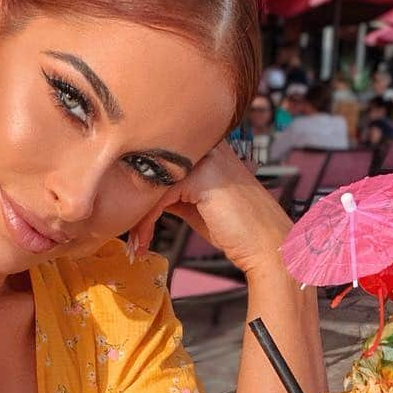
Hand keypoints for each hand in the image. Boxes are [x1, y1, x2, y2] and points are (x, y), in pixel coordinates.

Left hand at [133, 140, 292, 276]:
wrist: (268, 246)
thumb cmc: (236, 229)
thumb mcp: (197, 204)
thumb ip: (173, 192)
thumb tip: (139, 194)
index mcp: (210, 148)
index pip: (161, 160)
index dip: (139, 187)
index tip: (128, 217)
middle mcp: (209, 146)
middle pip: (151, 166)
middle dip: (132, 199)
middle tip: (124, 229)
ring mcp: (207, 159)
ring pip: (151, 181)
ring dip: (136, 215)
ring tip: (134, 242)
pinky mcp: (202, 177)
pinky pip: (158, 196)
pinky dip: (146, 222)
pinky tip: (143, 241)